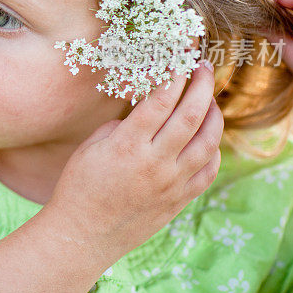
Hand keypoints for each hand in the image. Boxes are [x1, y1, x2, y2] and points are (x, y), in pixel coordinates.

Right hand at [43, 61, 221, 263]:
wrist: (83, 235)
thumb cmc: (78, 187)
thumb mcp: (90, 147)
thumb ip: (120, 126)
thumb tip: (143, 115)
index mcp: (127, 146)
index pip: (160, 101)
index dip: (174, 74)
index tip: (181, 57)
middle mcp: (155, 163)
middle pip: (191, 115)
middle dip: (202, 85)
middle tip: (205, 67)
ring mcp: (171, 184)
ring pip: (208, 142)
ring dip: (214, 114)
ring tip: (210, 99)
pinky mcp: (179, 200)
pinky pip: (208, 170)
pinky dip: (214, 149)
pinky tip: (208, 137)